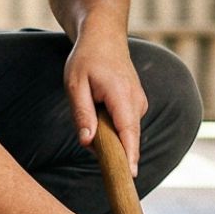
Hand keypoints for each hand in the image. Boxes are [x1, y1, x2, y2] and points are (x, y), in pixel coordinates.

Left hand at [64, 26, 147, 161]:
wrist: (104, 37)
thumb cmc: (87, 59)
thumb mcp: (75, 84)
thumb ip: (82, 114)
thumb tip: (88, 143)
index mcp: (121, 95)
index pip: (129, 132)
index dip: (129, 156)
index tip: (130, 176)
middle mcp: (136, 102)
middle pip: (128, 138)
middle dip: (110, 149)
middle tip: (88, 137)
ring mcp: (139, 104)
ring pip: (125, 133)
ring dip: (107, 135)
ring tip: (90, 107)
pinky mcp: (137, 106)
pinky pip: (124, 126)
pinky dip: (111, 127)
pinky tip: (98, 109)